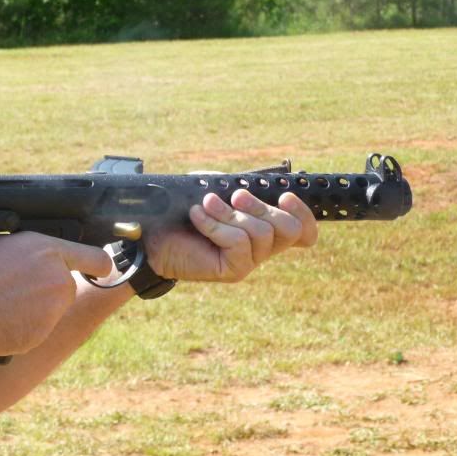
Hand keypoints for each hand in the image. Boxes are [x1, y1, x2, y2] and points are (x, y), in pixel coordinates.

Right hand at [0, 232, 112, 356]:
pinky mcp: (42, 334)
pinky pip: (39, 329)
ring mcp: (52, 310)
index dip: (99, 265)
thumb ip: (26, 247)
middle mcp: (58, 280)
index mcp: (48, 250)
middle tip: (16, 289)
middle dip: (49, 289)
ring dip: (36, 309)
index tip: (99, 269)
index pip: (96, 258)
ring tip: (3, 304)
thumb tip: (30, 251)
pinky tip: (1, 320)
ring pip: (52, 309)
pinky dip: (25, 327)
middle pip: (67, 286)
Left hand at [145, 190, 317, 282]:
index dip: (304, 214)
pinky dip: (216, 224)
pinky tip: (196, 216)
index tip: (286, 196)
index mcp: (264, 228)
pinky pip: (238, 242)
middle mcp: (262, 248)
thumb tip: (244, 185)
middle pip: (290, 230)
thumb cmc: (182, 212)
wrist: (152, 236)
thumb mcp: (212, 190)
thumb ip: (233, 186)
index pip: (304, 232)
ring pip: (262, 233)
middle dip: (263, 206)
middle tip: (235, 196)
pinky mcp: (233, 271)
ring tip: (205, 204)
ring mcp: (249, 261)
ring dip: (230, 212)